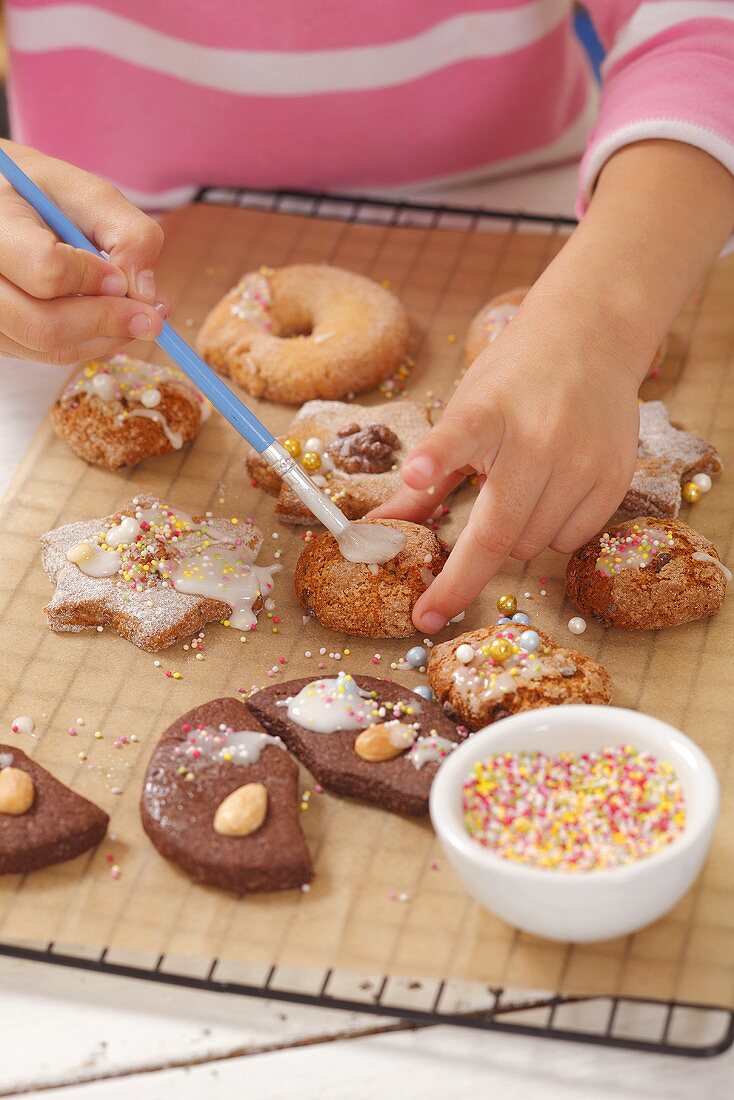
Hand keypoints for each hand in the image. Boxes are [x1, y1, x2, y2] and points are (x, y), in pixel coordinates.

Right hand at [0, 140, 167, 364]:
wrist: (6, 211)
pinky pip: (50, 356)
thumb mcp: (87, 194)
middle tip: (154, 318)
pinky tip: (109, 320)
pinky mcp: (3, 336)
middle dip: (109, 323)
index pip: (45, 270)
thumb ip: (127, 232)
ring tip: (138, 316)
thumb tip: (145, 292)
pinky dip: (91, 344)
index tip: (122, 278)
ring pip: (49, 348)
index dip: (92, 280)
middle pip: (44, 325)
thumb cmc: (46, 197)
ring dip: (106, 339)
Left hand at [370, 291, 641, 631]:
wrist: (590, 340)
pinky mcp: (615, 476)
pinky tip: (550, 497)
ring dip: (514, 541)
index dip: (435, 456)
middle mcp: (538, 437)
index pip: (460, 434)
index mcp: (487, 413)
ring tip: (514, 499)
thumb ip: (425, 481)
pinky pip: (572, 539)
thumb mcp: (463, 415)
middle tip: (433, 602)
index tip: (414, 471)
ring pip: (535, 545)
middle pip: (498, 532)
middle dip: (462, 574)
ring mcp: (582, 459)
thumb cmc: (513, 383)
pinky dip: (553, 533)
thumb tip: (378, 530)